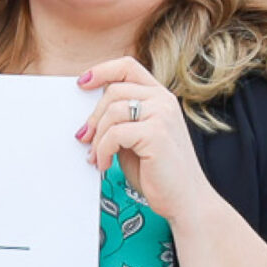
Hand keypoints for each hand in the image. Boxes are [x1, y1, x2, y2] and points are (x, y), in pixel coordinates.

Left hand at [77, 58, 215, 222]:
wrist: (184, 198)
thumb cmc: (157, 170)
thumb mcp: (136, 137)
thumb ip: (121, 119)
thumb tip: (87, 115)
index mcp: (160, 97)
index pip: (128, 67)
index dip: (102, 70)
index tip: (82, 83)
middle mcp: (164, 101)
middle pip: (113, 90)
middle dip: (93, 117)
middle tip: (84, 138)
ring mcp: (162, 115)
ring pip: (112, 111)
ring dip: (96, 137)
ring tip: (96, 156)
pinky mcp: (156, 134)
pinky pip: (114, 134)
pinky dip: (103, 151)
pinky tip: (104, 165)